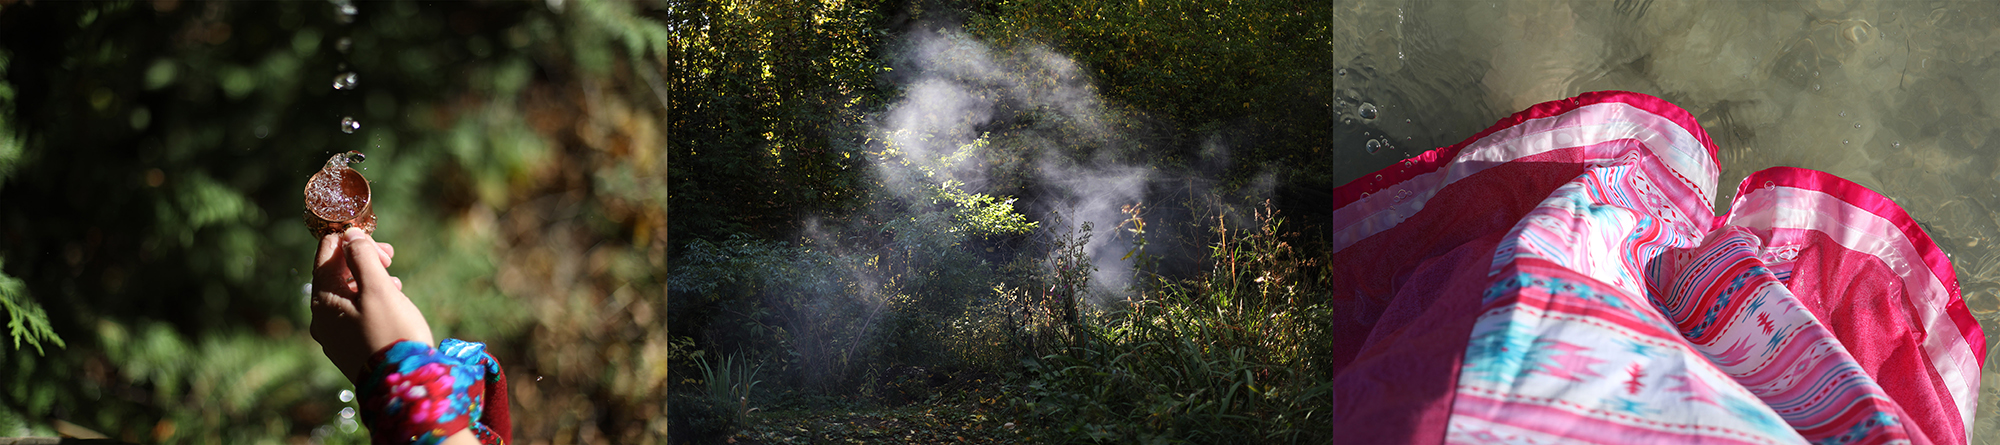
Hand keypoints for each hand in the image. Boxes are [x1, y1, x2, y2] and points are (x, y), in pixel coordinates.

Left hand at [309, 227, 433, 385]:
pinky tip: (390, 304)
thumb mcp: (378, 288)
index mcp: (323, 298)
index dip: (351, 241)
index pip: (326, 253)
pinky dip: (369, 301)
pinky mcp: (347, 349)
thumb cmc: (392, 332)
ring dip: (368, 280)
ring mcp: (332, 336)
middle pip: (335, 273)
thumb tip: (349, 234)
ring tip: (395, 283)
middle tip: (390, 259)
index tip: (380, 245)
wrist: (402, 386)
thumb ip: (362, 257)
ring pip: (345, 294)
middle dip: (362, 260)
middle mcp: (320, 317)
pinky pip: (352, 314)